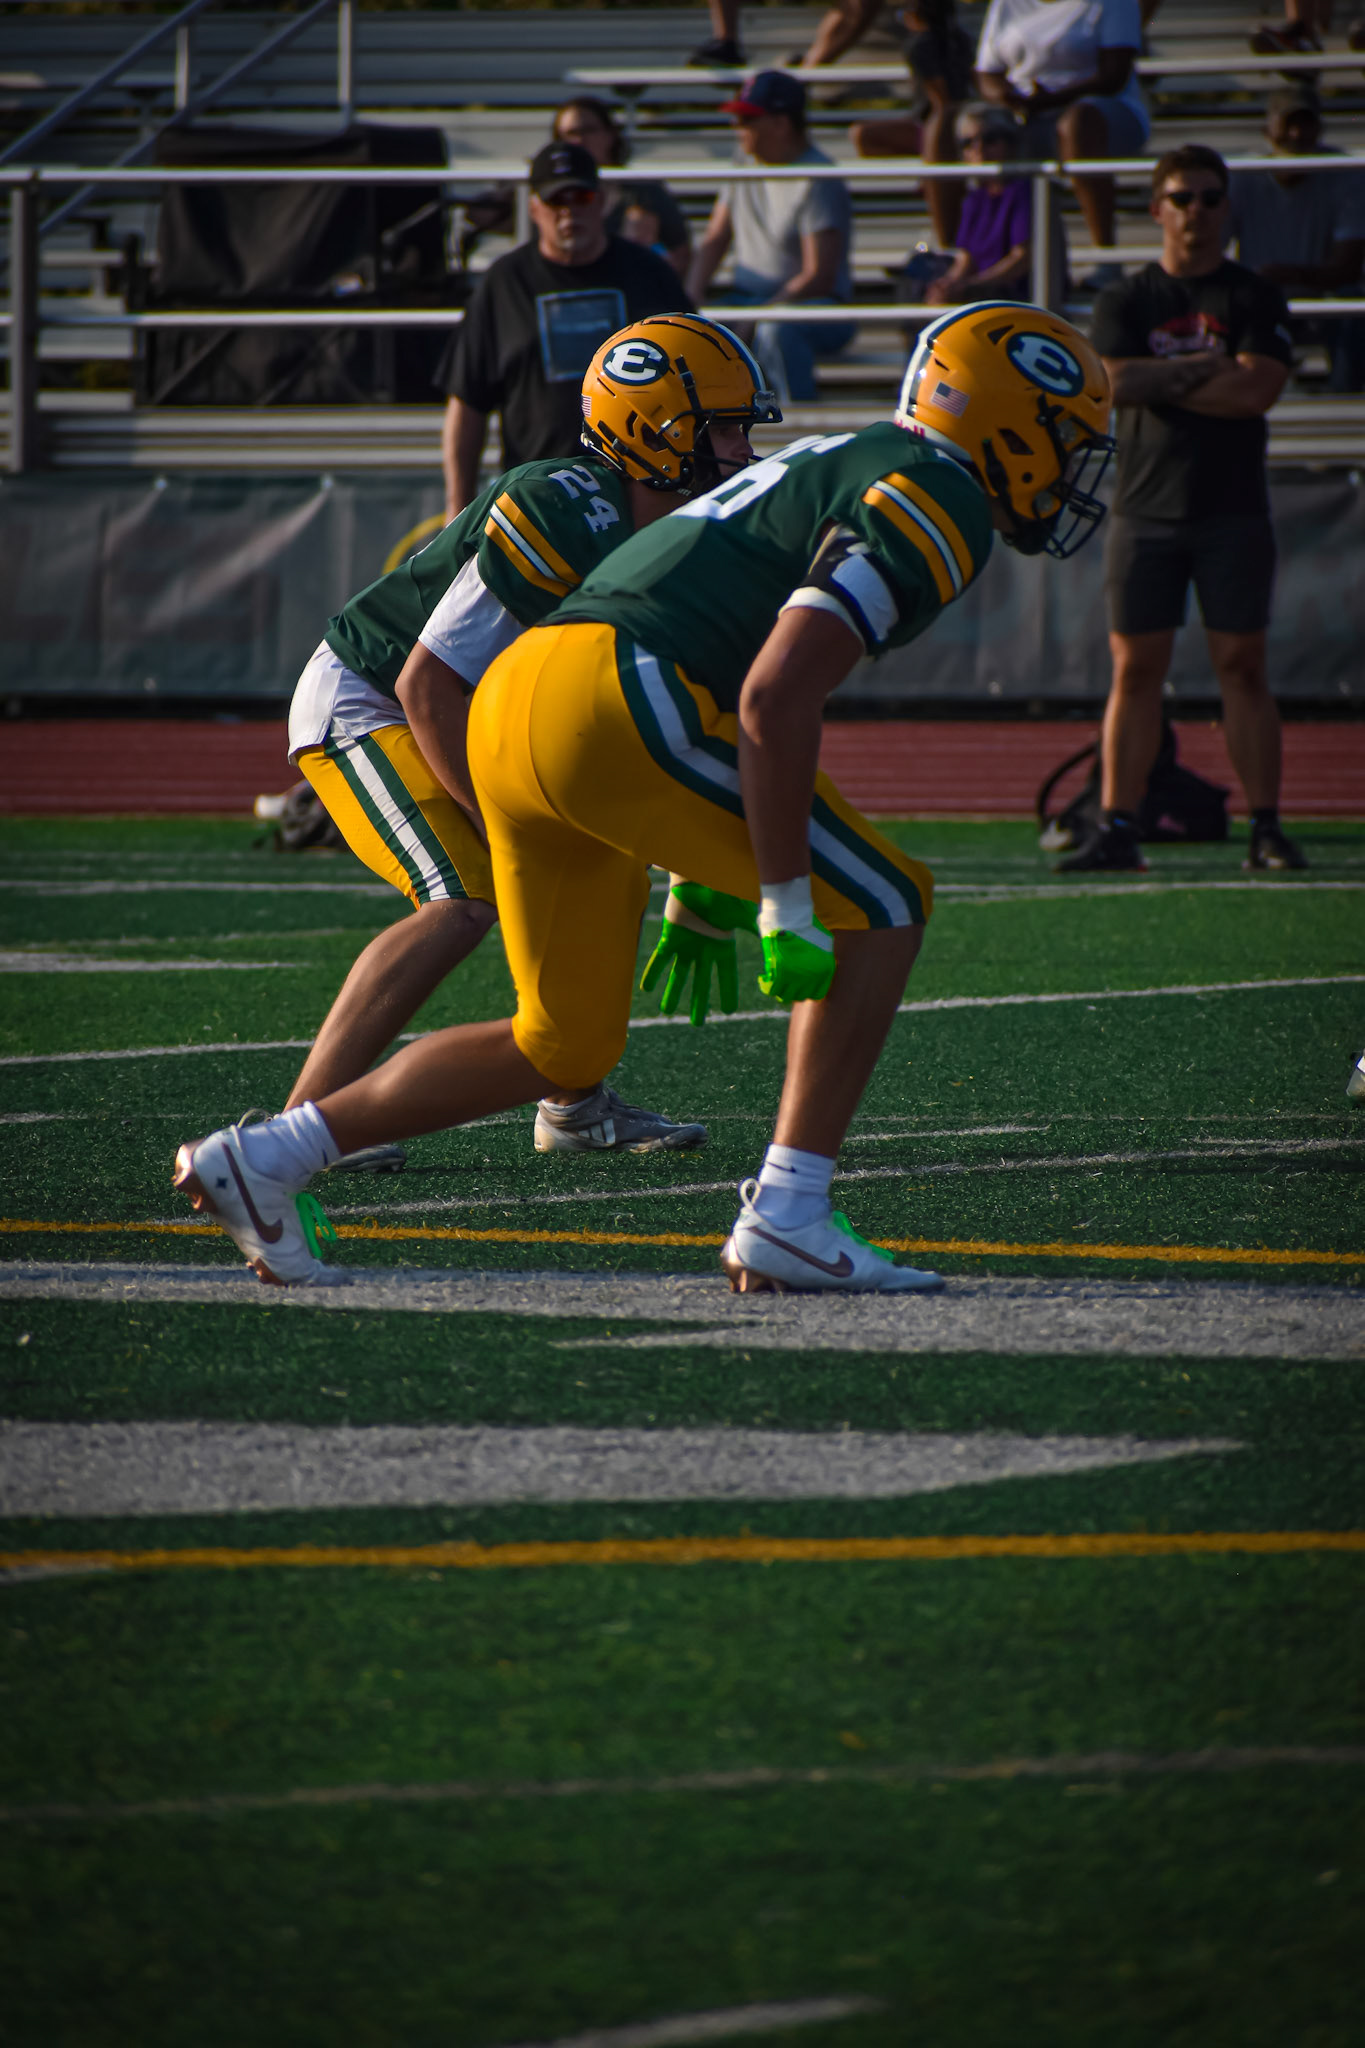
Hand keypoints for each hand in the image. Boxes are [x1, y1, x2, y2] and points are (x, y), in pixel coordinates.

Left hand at [639, 882, 755, 1025]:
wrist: (698, 875)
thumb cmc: (722, 892)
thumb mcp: (743, 914)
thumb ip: (758, 930)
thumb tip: (779, 943)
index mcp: (722, 946)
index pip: (726, 975)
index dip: (727, 993)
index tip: (727, 1011)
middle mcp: (703, 949)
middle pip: (700, 982)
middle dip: (698, 1002)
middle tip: (697, 1023)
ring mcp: (685, 944)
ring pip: (678, 974)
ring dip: (673, 992)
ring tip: (667, 1011)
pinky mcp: (669, 936)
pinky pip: (659, 959)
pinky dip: (653, 973)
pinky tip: (647, 989)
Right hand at [758, 923, 835, 1003]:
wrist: (792, 914)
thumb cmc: (806, 923)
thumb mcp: (823, 942)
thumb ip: (821, 957)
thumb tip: (815, 967)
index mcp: (825, 971)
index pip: (816, 994)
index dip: (805, 990)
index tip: (797, 985)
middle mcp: (812, 978)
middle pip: (799, 996)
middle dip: (791, 989)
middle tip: (784, 980)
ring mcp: (796, 977)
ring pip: (784, 996)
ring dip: (778, 989)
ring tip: (772, 980)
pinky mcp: (779, 972)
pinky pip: (771, 989)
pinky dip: (765, 986)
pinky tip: (763, 978)